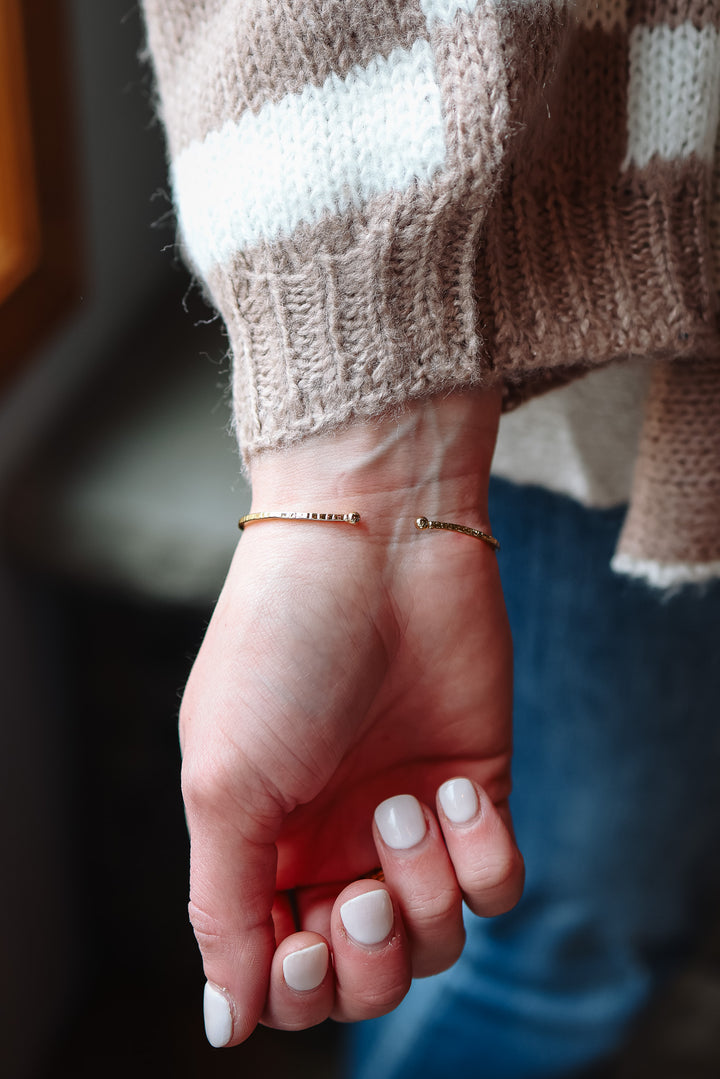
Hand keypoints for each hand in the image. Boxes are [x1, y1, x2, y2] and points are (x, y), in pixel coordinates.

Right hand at [179, 391, 523, 1044]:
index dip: (299, 988)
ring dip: (426, 894)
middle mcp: (332, 845)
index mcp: (259, 848)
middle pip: (365, 976)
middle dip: (370, 961)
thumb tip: (224, 1025)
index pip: (282, 976)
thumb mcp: (224, 784)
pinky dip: (482, 858)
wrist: (374, 543)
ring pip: (434, 942)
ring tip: (406, 809)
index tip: (306, 942)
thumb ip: (222, 912)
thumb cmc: (280, 653)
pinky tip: (456, 790)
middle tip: (364, 896)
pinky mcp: (474, 791)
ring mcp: (406, 821)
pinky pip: (496, 886)